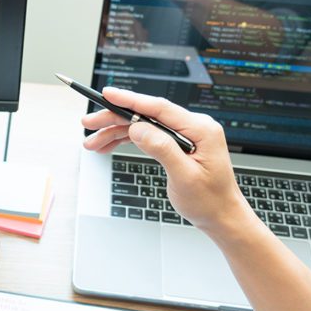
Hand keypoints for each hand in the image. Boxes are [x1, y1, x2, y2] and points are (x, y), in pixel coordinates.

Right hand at [82, 86, 257, 237]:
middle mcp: (193, 127)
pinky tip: (109, 145)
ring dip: (116, 133)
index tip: (107, 94)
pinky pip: (148, 136)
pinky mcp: (177, 144)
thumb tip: (138, 129)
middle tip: (89, 124)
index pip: (159, 108)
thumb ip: (162, 149)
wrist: (221, 216)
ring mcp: (185, 135)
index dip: (130, 100)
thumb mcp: (184, 176)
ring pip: (143, 126)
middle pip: (146, 115)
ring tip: (92, 142)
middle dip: (115, 119)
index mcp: (200, 129)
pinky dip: (127, 140)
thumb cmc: (209, 200)